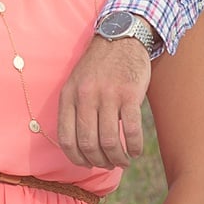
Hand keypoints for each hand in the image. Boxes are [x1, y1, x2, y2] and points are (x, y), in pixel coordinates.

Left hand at [56, 35, 150, 168]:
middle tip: (109, 164)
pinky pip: (131, 130)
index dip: (76, 158)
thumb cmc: (99, 67)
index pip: (67, 139)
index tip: (87, 164)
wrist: (121, 38)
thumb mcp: (77, 83)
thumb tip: (81, 147)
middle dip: (99, 161)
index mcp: (69, 96)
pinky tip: (136, 151)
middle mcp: (86, 96)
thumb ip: (75, 110)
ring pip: (110, 141)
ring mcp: (108, 95)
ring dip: (117, 158)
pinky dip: (134, 146)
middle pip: (89, 144)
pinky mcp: (130, 94)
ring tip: (123, 161)